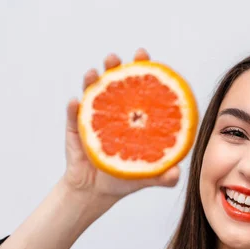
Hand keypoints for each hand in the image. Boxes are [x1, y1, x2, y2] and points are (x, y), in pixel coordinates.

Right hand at [62, 48, 179, 201]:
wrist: (96, 191)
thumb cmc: (125, 177)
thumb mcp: (147, 176)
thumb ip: (164, 176)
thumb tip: (176, 174)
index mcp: (133, 115)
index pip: (139, 86)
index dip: (141, 69)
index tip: (143, 55)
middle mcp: (114, 111)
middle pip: (114, 83)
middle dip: (113, 66)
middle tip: (114, 58)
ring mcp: (93, 117)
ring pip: (91, 93)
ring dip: (91, 80)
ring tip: (93, 74)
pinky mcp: (76, 130)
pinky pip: (74, 116)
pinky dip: (73, 108)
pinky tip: (75, 102)